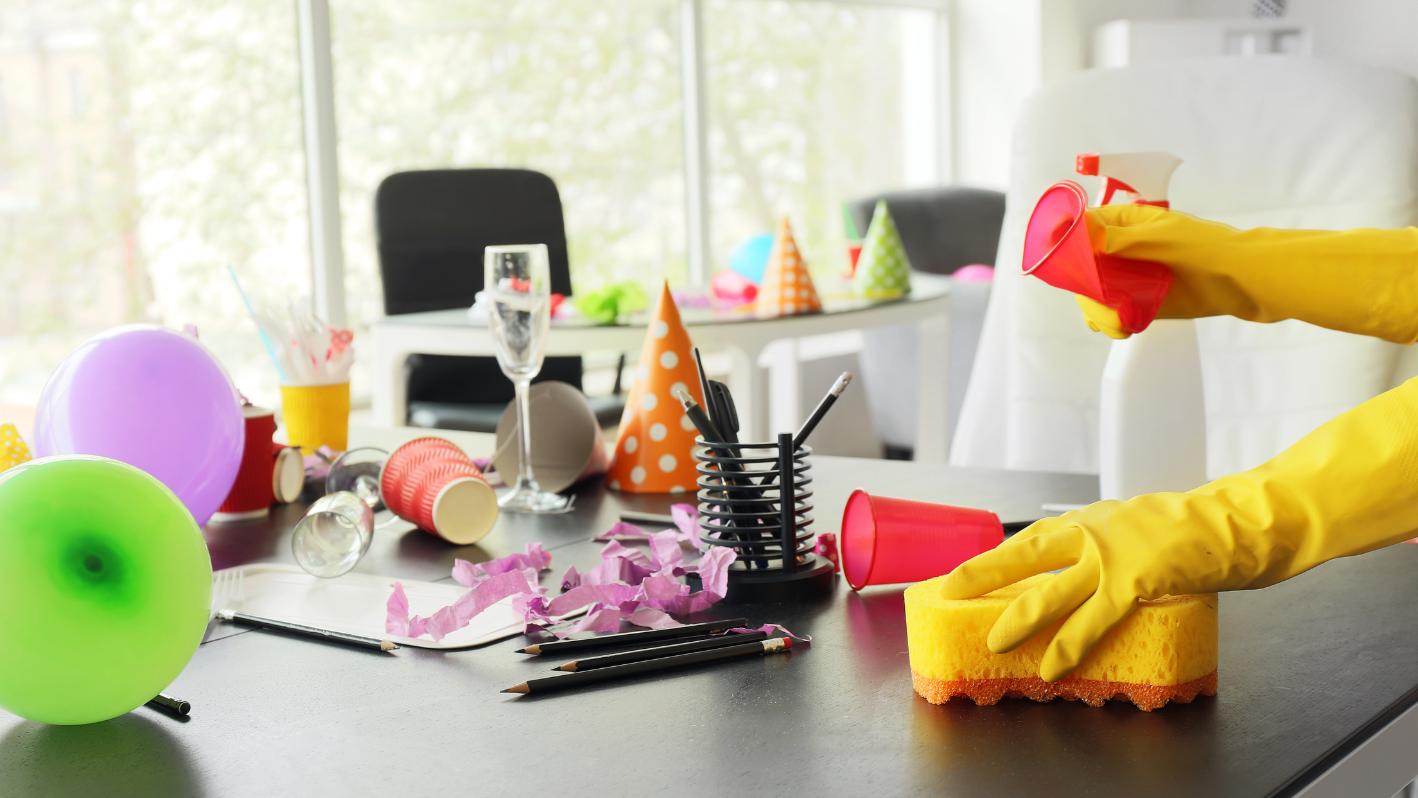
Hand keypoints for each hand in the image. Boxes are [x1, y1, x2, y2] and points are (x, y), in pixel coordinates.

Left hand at [941, 375, 1417, 680]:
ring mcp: (1113, 554)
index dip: (994, 558)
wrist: (1244, 520)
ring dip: (1018, 619)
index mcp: (1092, 520)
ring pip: (1050, 590)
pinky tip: (1053, 665)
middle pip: (1025, 554)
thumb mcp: (1139, 529)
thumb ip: (1107, 550)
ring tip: (994, 642)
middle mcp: (1093, 531)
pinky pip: (1093, 619)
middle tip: (950, 592)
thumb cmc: (1198, 531)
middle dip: (984, 575)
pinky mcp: (1137, 579)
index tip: (960, 573)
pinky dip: (1070, 644)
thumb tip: (1080, 580)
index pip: (1031, 539)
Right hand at [1065, 204, 1417, 343]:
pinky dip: (1113, 323)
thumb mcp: (1158, 237)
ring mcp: (1132, 278)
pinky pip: (1115, 314)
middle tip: (1096, 301)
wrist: (1246, 280)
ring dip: (1097, 310)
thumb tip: (1072, 230)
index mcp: (1124, 224)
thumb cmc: (1208, 249)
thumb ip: (1113, 237)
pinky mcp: (1143, 303)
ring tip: (1116, 321)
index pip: (1080, 230)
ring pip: (1095, 295)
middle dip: (1084, 288)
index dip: (1064, 245)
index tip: (1057, 263)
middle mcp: (1123, 251)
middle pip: (1081, 269)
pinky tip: (1124, 326)